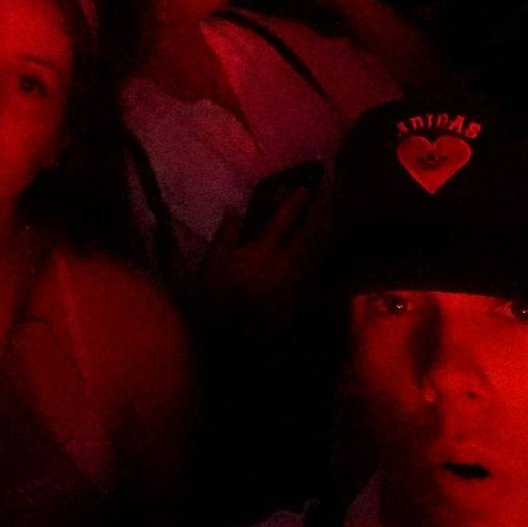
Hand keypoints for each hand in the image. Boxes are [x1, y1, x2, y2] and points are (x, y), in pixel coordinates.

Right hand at [196, 164, 329, 326]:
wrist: (225, 339)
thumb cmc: (211, 298)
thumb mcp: (211, 262)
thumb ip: (226, 234)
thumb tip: (233, 209)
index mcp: (260, 251)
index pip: (282, 220)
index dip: (294, 202)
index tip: (304, 187)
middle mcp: (282, 264)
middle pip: (306, 236)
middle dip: (312, 219)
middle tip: (317, 206)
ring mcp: (291, 284)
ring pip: (310, 255)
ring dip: (313, 239)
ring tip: (315, 227)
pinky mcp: (295, 301)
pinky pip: (308, 276)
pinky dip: (309, 263)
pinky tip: (307, 259)